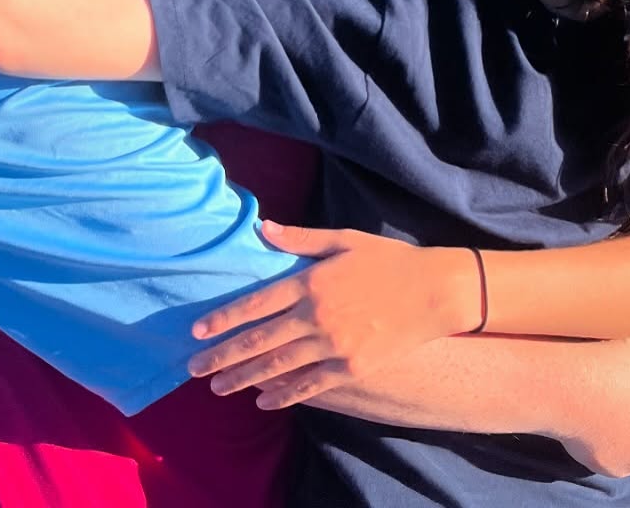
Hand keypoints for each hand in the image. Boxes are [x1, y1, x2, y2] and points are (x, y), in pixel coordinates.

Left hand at [188, 222, 477, 407]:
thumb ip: (301, 238)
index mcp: (311, 281)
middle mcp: (316, 316)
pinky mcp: (352, 367)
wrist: (435, 292)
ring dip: (244, 379)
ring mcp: (334, 345)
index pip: (256, 303)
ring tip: (218, 388)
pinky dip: (284, 395)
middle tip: (194, 368)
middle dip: (223, 355)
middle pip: (259, 340)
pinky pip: (310, 385)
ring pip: (278, 366)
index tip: (198, 330)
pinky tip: (263, 401)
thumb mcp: (344, 240)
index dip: (224, 318)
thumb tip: (263, 228)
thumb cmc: (389, 260)